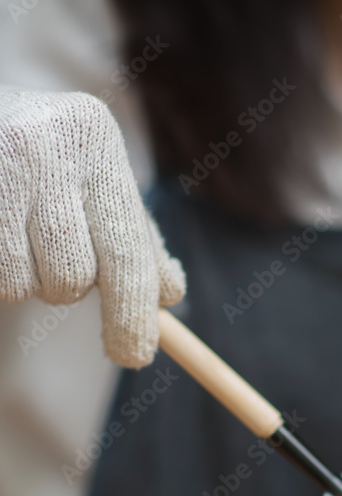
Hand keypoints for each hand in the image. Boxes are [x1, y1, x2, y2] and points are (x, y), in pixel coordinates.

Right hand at [0, 91, 184, 366]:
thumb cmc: (40, 156)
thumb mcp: (94, 179)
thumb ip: (134, 237)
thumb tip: (169, 295)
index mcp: (94, 139)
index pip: (126, 252)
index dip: (132, 314)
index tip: (135, 356)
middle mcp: (47, 145)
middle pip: (74, 277)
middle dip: (68, 289)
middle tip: (60, 277)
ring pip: (25, 285)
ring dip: (27, 280)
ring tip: (19, 235)